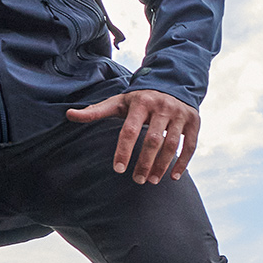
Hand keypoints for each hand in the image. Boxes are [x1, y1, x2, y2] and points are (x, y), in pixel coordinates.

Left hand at [64, 88, 199, 183]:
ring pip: (172, 145)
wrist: (171, 82)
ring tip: (151, 181)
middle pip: (153, 140)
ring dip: (162, 166)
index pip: (130, 130)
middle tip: (136, 180)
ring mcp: (180, 114)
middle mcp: (162, 106)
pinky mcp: (194, 121)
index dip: (124, 150)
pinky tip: (173, 177)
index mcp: (141, 102)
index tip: (118, 169)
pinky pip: (190, 145)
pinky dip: (183, 163)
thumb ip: (96, 111)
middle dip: (144, 162)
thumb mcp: (118, 102)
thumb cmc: (139, 99)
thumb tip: (69, 114)